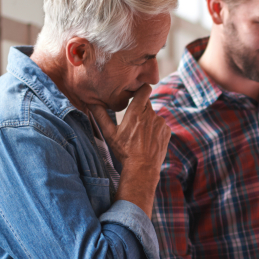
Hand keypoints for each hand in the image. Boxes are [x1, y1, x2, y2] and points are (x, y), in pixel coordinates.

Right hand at [89, 86, 170, 215]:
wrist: (142, 168)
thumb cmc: (124, 151)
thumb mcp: (109, 133)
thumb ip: (100, 115)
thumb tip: (91, 102)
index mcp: (136, 112)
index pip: (144, 89)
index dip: (141, 90)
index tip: (135, 94)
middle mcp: (151, 115)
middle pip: (147, 104)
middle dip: (140, 109)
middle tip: (133, 121)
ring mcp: (161, 123)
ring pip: (153, 115)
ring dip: (148, 120)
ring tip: (140, 135)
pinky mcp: (167, 131)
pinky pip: (160, 125)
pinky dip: (155, 129)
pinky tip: (148, 140)